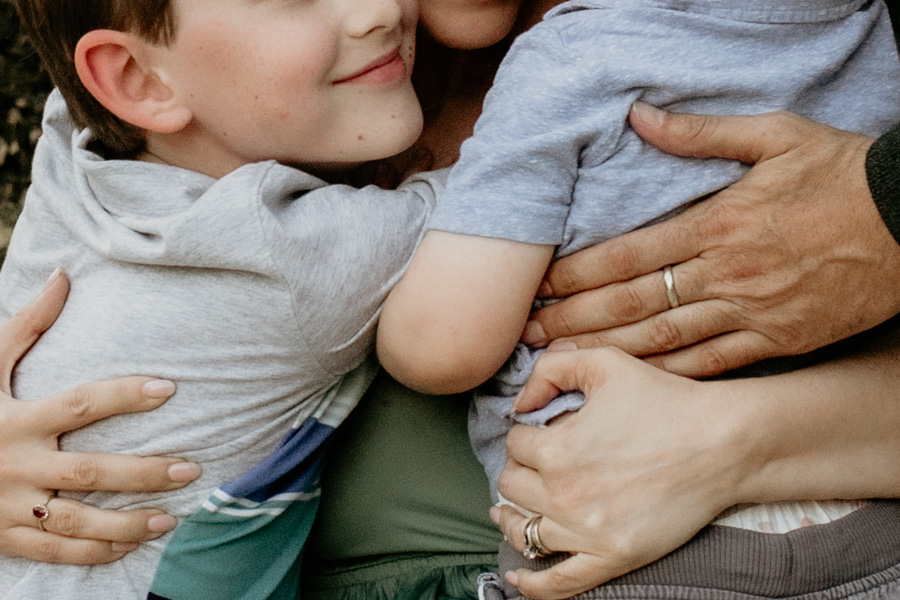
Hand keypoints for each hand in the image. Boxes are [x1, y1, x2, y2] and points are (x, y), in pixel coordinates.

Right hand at [0, 270, 200, 563]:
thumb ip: (26, 325)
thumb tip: (62, 276)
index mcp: (17, 419)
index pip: (80, 404)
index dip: (123, 395)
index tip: (168, 388)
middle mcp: (17, 465)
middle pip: (90, 472)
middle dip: (143, 472)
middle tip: (191, 467)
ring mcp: (10, 507)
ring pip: (78, 522)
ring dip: (128, 523)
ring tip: (173, 517)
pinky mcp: (7, 538)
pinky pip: (57, 552)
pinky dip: (96, 553)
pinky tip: (134, 545)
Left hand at [496, 348, 741, 598]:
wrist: (722, 444)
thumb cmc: (665, 399)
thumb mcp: (604, 363)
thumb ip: (552, 368)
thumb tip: (519, 402)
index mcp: (556, 448)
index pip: (514, 443)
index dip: (525, 432)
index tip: (540, 430)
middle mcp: (564, 494)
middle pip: (512, 486)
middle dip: (519, 470)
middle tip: (534, 464)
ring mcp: (587, 532)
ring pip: (524, 530)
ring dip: (513, 517)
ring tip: (508, 512)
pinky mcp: (612, 558)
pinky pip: (558, 582)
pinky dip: (532, 583)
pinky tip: (517, 576)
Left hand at [522, 105, 899, 376]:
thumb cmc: (841, 172)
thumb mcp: (775, 135)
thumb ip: (700, 134)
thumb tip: (639, 117)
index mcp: (717, 223)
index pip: (627, 255)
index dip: (577, 275)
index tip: (540, 287)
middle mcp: (725, 272)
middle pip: (632, 302)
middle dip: (574, 320)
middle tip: (528, 334)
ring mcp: (750, 312)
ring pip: (662, 340)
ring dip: (605, 353)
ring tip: (557, 365)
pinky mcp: (777, 340)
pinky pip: (711, 364)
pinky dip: (666, 376)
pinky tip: (628, 385)